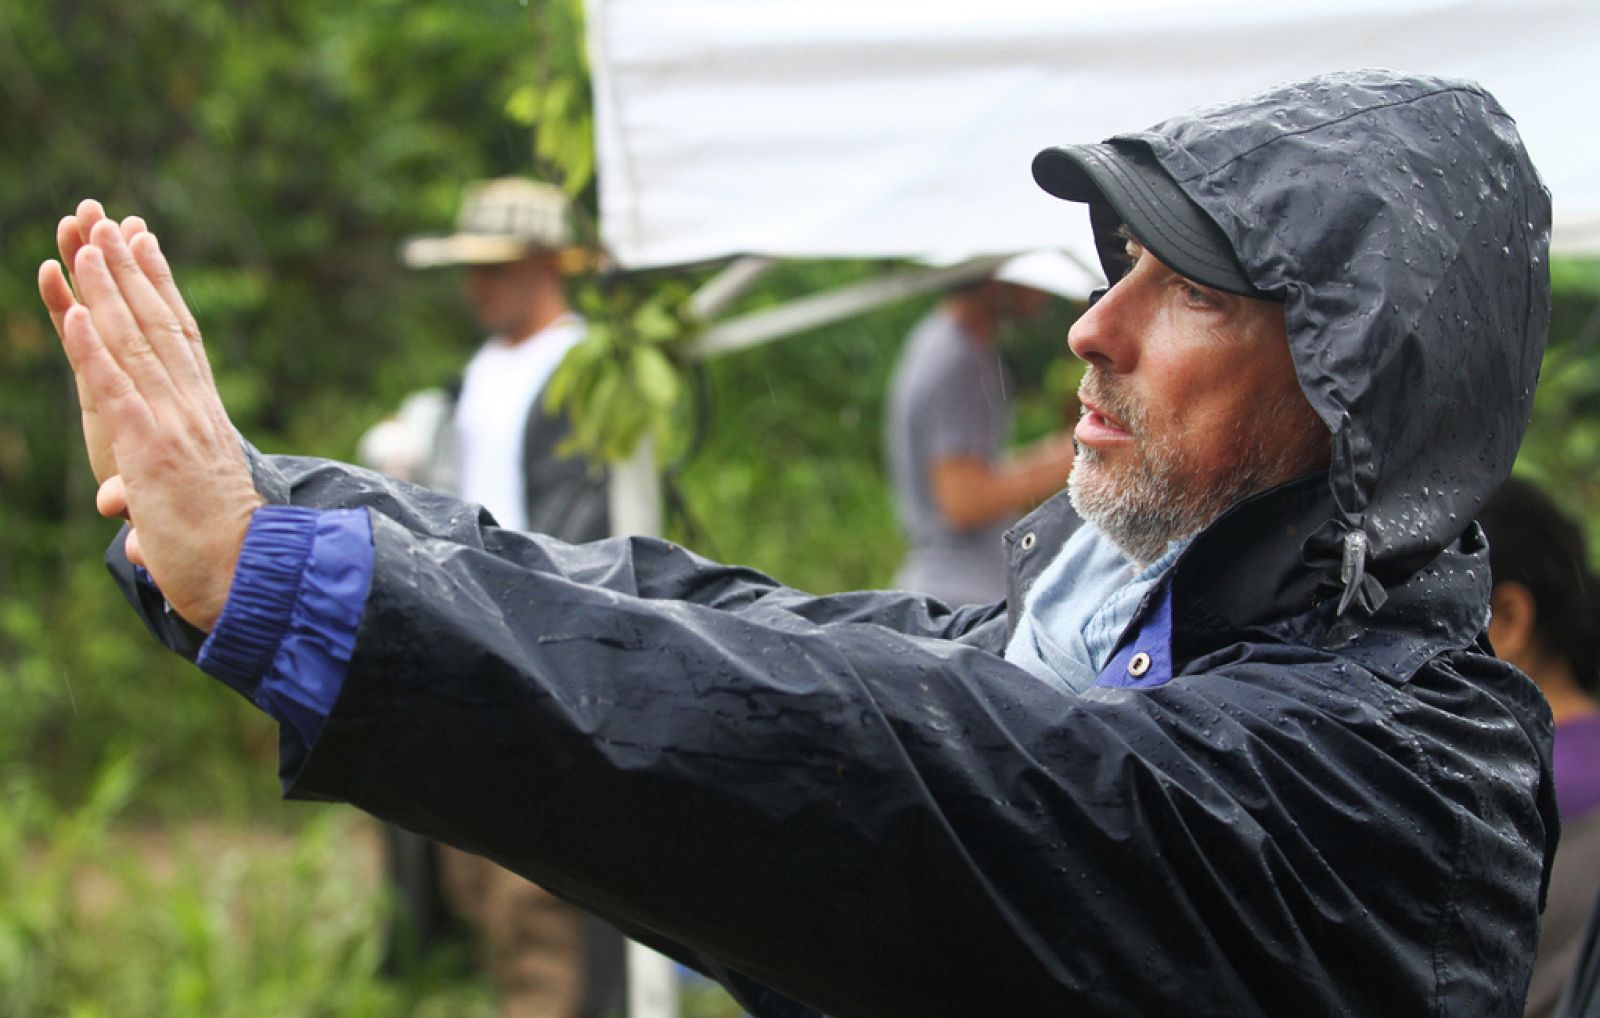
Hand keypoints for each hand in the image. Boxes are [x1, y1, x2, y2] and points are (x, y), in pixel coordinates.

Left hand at [39, 202, 262, 630]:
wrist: (249, 575)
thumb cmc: (223, 552)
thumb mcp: (186, 507)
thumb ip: (154, 498)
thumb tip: (123, 516)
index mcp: (202, 417)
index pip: (179, 339)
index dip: (159, 288)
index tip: (145, 245)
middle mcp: (190, 411)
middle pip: (155, 327)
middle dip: (129, 271)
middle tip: (109, 220)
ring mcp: (170, 427)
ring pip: (134, 345)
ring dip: (108, 290)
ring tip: (87, 240)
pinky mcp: (149, 450)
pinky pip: (114, 390)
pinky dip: (91, 350)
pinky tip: (74, 312)